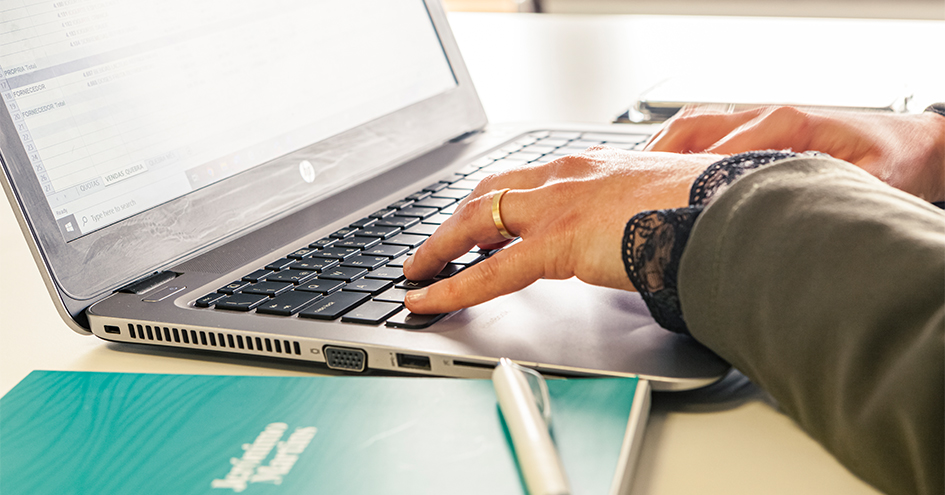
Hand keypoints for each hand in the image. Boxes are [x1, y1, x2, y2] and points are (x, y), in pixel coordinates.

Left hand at [402, 147, 721, 313]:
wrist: (731, 213)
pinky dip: (452, 285)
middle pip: (488, 192)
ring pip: (476, 221)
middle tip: (432, 247)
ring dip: (439, 247)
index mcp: (591, 164)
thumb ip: (628, 216)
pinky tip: (430, 299)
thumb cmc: (707, 208)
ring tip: (417, 272)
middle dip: (453, 221)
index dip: (491, 202)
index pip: (523, 180)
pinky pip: (490, 270)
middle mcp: (567, 174)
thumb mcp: (658, 201)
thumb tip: (624, 239)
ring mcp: (559, 204)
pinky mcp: (559, 240)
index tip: (473, 222)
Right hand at [645, 106, 944, 201]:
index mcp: (786, 125)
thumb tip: (777, 219)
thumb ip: (817, 195)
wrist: (915, 144)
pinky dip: (671, 149)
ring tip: (627, 181)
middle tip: (627, 192)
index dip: (686, 176)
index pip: (720, 150)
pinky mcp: (754, 128)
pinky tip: (653, 170)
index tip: (659, 200)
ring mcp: (756, 119)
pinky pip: (700, 132)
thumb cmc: (891, 161)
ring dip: (657, 152)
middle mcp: (765, 117)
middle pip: (691, 131)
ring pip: (689, 128)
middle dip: (656, 161)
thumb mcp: (860, 182)